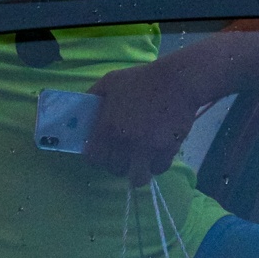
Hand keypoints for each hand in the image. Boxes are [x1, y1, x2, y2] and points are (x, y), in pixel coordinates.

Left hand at [83, 62, 201, 187]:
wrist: (178, 81)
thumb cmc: (142, 80)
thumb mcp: (110, 81)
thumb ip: (93, 96)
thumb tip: (81, 111)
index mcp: (107, 128)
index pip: (93, 158)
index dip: (96, 155)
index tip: (102, 149)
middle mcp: (125, 144)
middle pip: (114, 169)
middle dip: (116, 162)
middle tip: (122, 152)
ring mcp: (147, 150)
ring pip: (136, 178)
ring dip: (136, 170)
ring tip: (139, 160)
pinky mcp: (167, 152)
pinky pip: (157, 170)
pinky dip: (155, 165)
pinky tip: (155, 154)